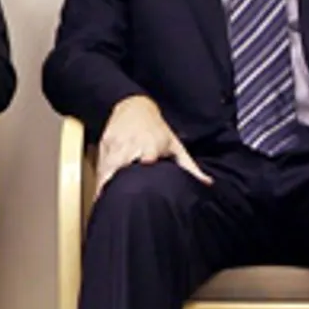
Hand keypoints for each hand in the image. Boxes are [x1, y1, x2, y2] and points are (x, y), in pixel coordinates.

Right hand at [95, 95, 210, 190]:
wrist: (133, 107)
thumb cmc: (157, 130)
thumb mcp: (175, 145)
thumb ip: (190, 167)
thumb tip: (207, 183)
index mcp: (152, 143)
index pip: (147, 154)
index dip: (145, 160)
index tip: (144, 172)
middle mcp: (133, 143)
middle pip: (124, 162)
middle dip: (121, 180)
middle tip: (120, 200)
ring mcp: (116, 144)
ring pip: (110, 165)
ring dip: (108, 183)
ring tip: (107, 202)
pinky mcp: (104, 145)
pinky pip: (101, 165)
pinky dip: (101, 180)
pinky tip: (100, 195)